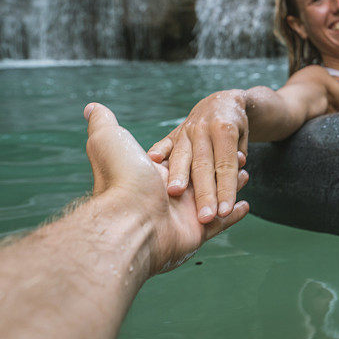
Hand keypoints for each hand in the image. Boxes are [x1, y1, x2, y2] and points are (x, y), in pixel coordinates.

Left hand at [84, 103, 248, 273]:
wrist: (131, 223)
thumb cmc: (121, 178)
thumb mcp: (109, 139)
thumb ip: (103, 123)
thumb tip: (91, 107)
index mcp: (155, 172)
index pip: (182, 157)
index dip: (200, 150)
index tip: (220, 140)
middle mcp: (171, 192)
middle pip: (204, 175)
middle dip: (222, 168)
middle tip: (240, 158)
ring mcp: (185, 213)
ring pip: (217, 195)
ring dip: (233, 185)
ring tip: (247, 175)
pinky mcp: (198, 231)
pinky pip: (223, 222)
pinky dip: (236, 214)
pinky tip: (245, 206)